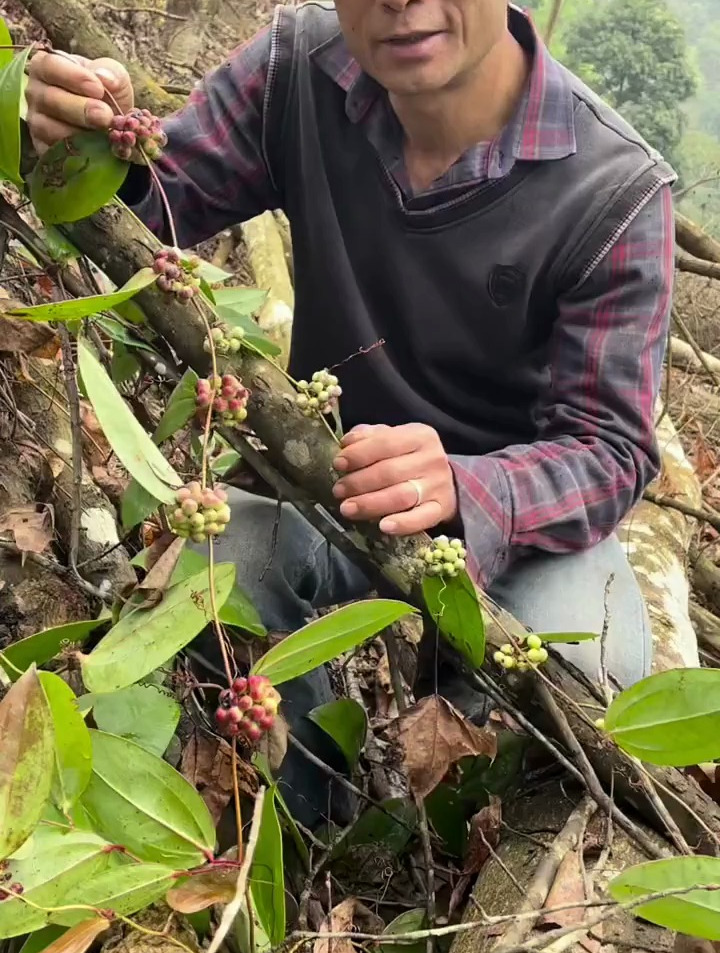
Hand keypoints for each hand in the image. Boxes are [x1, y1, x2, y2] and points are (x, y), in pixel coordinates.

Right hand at [27, 52, 133, 153]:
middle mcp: (36, 93)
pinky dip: (77, 152)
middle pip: (50, 100)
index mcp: (46, 67)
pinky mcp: (43, 147)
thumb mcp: (113, 77)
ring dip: (80, 133)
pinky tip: (96, 149)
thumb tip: (105, 78)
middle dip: (81, 109)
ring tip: (104, 133)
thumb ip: (111, 72)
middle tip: (105, 116)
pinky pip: (55, 152)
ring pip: (50, 128)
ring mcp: (37, 122)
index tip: (98, 89)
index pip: (49, 66)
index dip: (73, 77)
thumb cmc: (105, 94)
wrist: (110, 125)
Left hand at [332, 423, 457, 534]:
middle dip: (359, 483)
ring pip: (401, 496)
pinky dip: (402, 524)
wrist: (443, 480)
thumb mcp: (392, 439)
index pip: (385, 442)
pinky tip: (383, 526)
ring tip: (347, 508)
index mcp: (420, 436)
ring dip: (370, 504)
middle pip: (390, 472)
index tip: (338, 464)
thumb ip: (369, 437)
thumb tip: (346, 443)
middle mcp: (432, 459)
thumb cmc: (408, 457)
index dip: (359, 454)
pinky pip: (421, 519)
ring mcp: (438, 485)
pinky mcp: (441, 509)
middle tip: (338, 491)